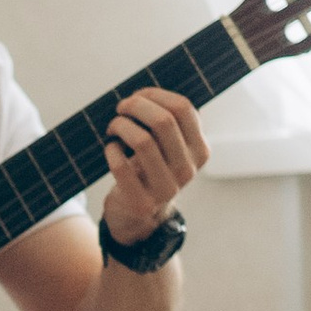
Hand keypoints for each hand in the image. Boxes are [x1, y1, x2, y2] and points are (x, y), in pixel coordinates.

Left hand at [99, 86, 207, 241]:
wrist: (140, 215)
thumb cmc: (150, 169)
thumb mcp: (169, 148)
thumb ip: (166, 122)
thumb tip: (141, 95)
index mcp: (200, 150)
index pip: (183, 108)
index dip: (155, 95)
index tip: (137, 96)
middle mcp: (188, 169)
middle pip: (163, 121)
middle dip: (135, 106)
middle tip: (120, 109)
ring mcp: (167, 188)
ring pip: (142, 140)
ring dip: (120, 126)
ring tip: (113, 127)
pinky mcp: (142, 202)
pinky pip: (121, 165)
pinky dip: (111, 151)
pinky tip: (111, 149)